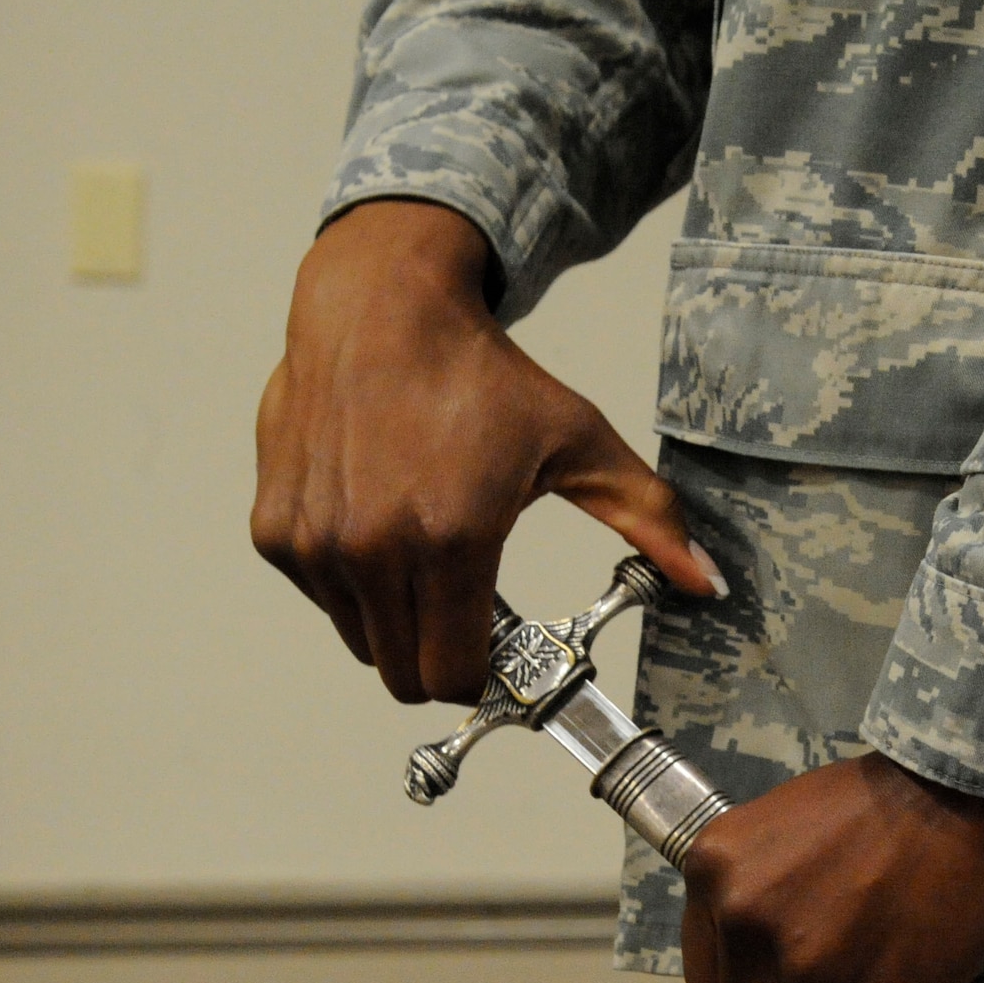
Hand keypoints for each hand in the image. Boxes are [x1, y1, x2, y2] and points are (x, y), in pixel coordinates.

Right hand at [251, 198, 717, 703]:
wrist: (380, 305)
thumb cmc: (481, 374)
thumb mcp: (580, 443)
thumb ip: (647, 522)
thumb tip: (708, 583)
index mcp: (451, 538)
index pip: (457, 676)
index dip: (486, 671)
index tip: (502, 641)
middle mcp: (371, 548)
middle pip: (406, 675)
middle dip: (442, 653)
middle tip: (467, 598)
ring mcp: (315, 542)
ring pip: (362, 641)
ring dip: (396, 616)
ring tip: (423, 543)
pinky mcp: (275, 529)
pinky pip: (322, 599)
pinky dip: (351, 581)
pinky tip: (377, 517)